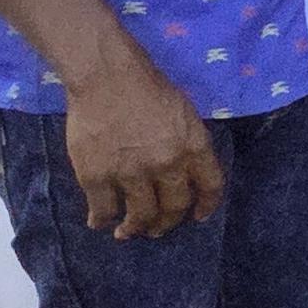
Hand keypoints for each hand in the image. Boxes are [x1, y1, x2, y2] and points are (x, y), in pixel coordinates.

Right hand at [66, 62, 221, 239]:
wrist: (106, 75)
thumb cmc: (147, 87)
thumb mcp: (184, 113)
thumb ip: (188, 144)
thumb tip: (186, 173)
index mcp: (194, 146)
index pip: (211, 186)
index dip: (206, 206)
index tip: (197, 216)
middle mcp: (167, 164)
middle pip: (173, 208)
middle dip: (166, 224)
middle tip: (157, 229)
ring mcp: (131, 173)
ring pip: (139, 216)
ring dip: (135, 228)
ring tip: (128, 231)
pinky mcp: (97, 176)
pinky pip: (103, 209)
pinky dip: (101, 219)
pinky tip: (99, 222)